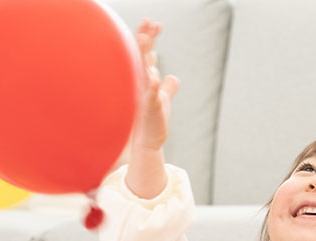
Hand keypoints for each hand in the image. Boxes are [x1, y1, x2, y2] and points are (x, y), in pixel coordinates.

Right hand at [131, 19, 179, 152]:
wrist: (148, 143)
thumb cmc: (153, 121)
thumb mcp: (162, 100)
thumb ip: (168, 87)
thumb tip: (172, 77)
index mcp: (146, 80)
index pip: (147, 54)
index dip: (150, 38)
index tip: (155, 23)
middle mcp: (142, 85)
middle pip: (142, 57)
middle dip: (145, 39)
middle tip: (147, 22)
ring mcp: (144, 96)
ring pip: (142, 72)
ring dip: (142, 56)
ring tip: (143, 39)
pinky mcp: (149, 110)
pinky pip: (150, 96)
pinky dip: (153, 86)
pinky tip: (156, 77)